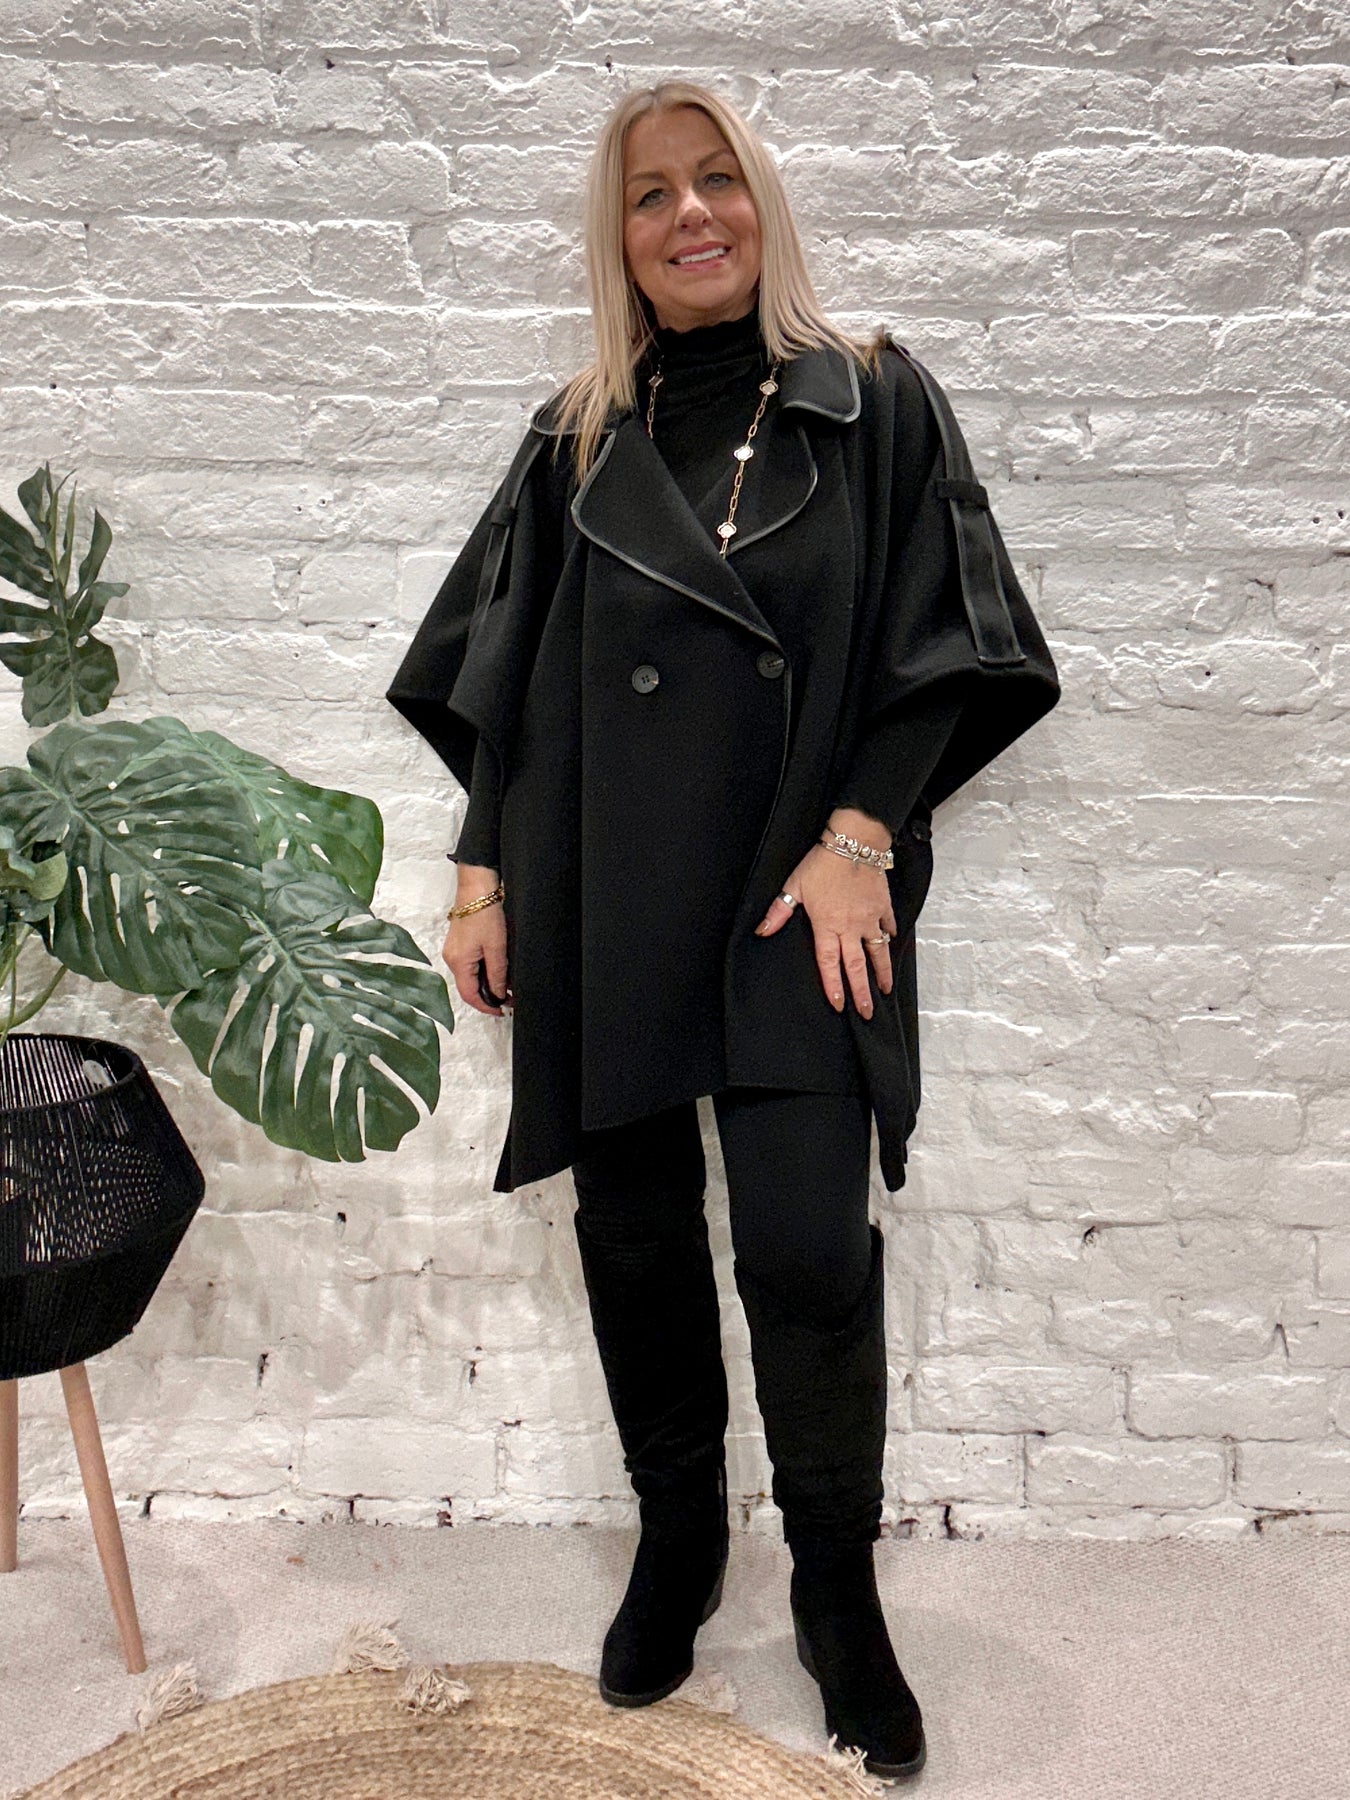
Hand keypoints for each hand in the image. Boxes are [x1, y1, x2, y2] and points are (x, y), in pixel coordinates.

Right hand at [442, 862, 511, 1016]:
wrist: (476, 889)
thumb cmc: (485, 915)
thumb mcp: (497, 947)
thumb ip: (497, 974)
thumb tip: (499, 994)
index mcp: (459, 963)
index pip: (469, 996)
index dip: (486, 1007)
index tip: (501, 1011)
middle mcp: (451, 960)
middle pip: (468, 988)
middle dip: (488, 997)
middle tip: (509, 999)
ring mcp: (453, 952)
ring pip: (469, 977)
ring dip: (486, 985)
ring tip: (506, 986)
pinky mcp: (458, 945)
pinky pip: (469, 966)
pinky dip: (482, 973)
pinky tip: (497, 972)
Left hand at [753, 813, 896, 1018]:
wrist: (854, 843)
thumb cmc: (821, 864)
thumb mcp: (794, 886)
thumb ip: (779, 912)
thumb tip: (762, 931)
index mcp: (827, 926)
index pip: (829, 964)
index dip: (834, 986)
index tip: (838, 1005)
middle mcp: (851, 928)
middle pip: (857, 967)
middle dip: (861, 993)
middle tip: (866, 1012)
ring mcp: (870, 918)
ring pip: (877, 952)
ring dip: (881, 973)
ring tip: (885, 990)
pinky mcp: (883, 906)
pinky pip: (888, 926)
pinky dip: (889, 937)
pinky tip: (890, 944)